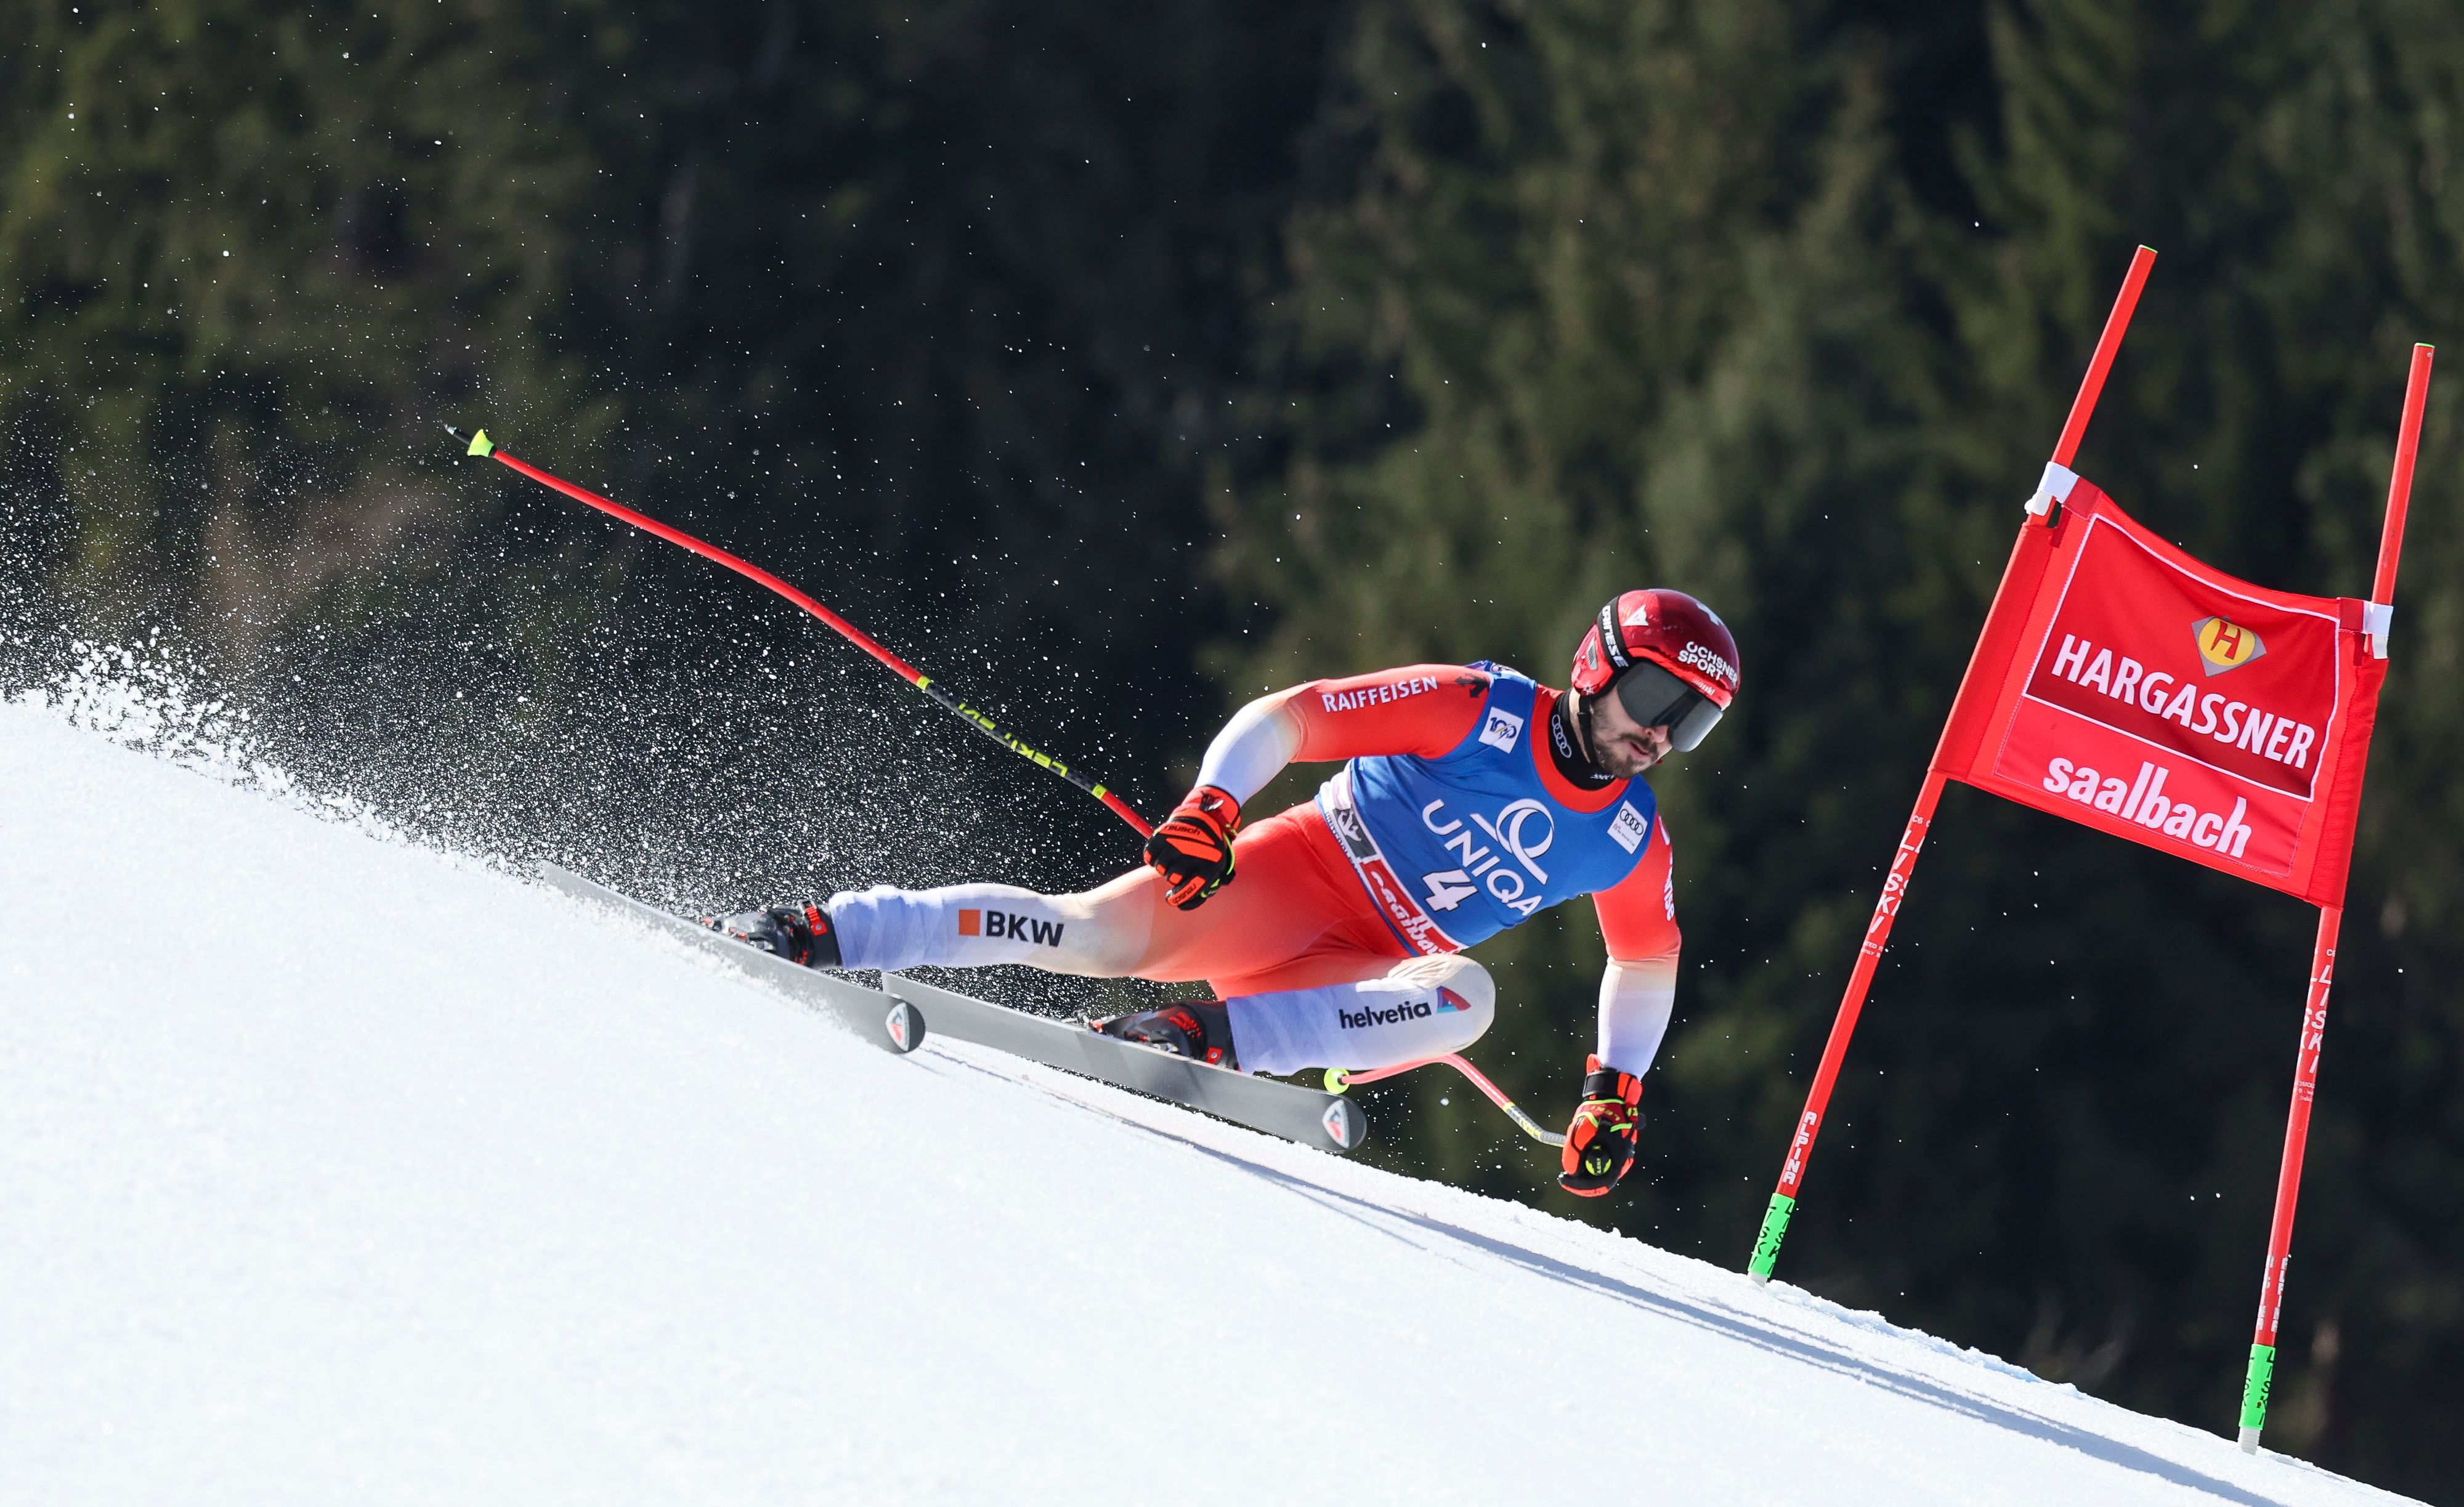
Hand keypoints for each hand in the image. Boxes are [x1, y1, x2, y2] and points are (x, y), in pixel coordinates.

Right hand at [1144, 785, 1241, 909]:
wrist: (1204, 818)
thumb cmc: (1210, 848)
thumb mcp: (1219, 866)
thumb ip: (1207, 886)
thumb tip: (1185, 905)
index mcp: (1207, 865)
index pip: (1188, 890)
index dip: (1178, 898)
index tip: (1172, 899)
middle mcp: (1191, 855)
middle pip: (1172, 879)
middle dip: (1174, 877)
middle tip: (1179, 869)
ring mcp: (1175, 845)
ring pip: (1161, 868)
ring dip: (1165, 866)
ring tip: (1173, 858)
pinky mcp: (1162, 836)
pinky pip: (1150, 857)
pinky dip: (1154, 857)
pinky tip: (1163, 852)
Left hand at [1557, 1055, 1644, 1196]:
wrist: (1610, 1096)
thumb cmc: (1598, 1112)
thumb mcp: (1580, 1132)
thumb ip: (1573, 1154)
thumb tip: (1571, 1171)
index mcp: (1619, 1157)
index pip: (1600, 1183)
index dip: (1580, 1186)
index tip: (1563, 1180)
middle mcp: (1623, 1159)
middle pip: (1600, 1179)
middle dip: (1581, 1177)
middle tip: (1565, 1173)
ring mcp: (1621, 1155)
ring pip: (1600, 1170)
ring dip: (1584, 1166)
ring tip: (1574, 1152)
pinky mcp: (1617, 1149)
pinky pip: (1602, 1160)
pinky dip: (1589, 1157)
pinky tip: (1584, 1146)